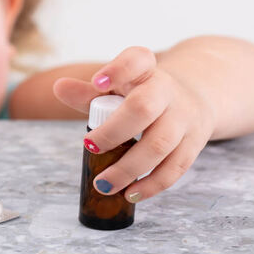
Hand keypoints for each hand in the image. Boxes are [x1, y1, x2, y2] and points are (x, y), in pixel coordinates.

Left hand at [53, 46, 214, 202]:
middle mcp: (167, 91)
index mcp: (145, 70)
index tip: (97, 83)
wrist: (194, 97)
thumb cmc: (142, 93)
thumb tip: (59, 88)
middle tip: (88, 147)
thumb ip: (87, 92)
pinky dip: (153, 184)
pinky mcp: (194, 143)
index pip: (137, 59)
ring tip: (103, 185)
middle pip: (144, 108)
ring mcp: (184, 118)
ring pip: (159, 144)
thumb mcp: (118, 86)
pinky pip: (176, 167)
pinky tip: (131, 194)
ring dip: (129, 168)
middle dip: (113, 132)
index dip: (118, 69)